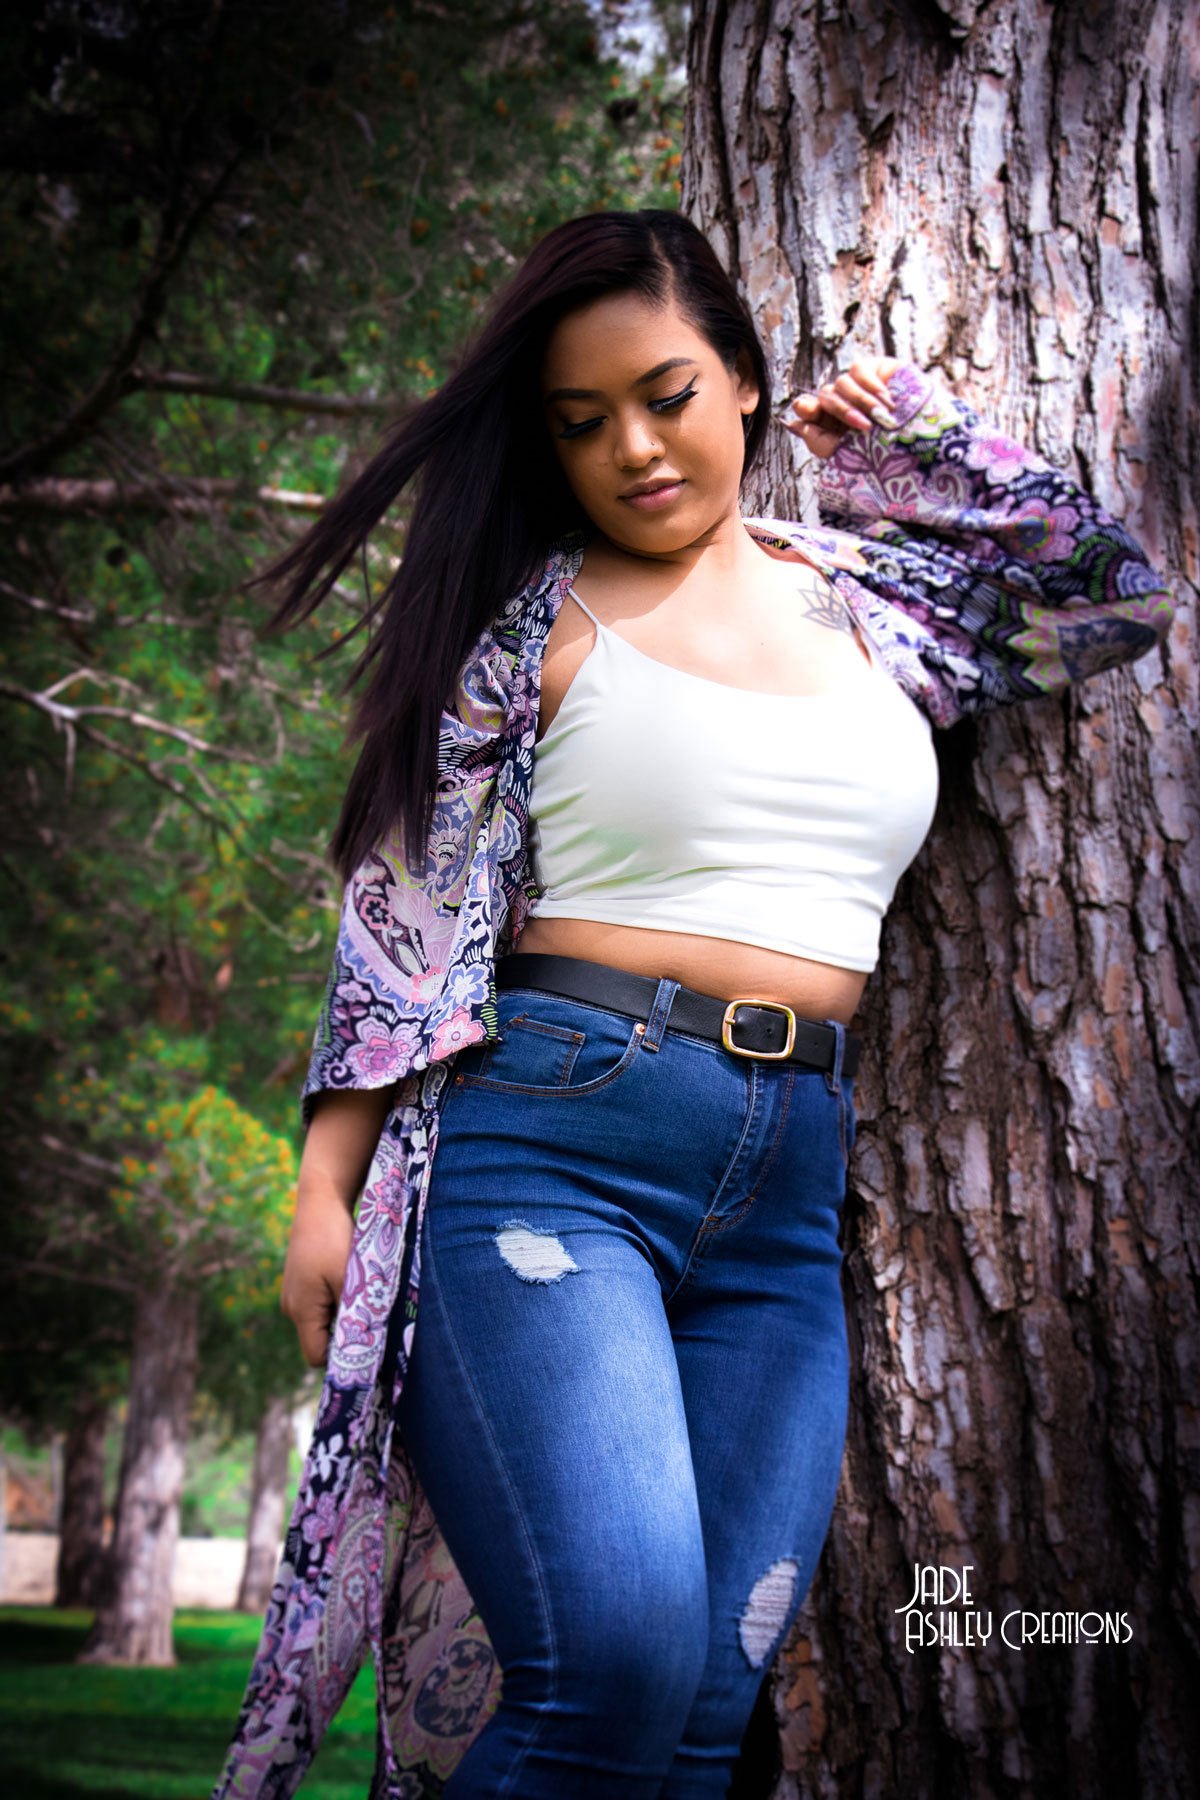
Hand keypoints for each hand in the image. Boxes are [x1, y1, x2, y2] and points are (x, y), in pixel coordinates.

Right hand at [280, 1187, 354, 1368]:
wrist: (321, 1199)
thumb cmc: (335, 1239)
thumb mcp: (350, 1278)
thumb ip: (354, 1314)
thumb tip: (366, 1346)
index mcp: (301, 1311)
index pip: (317, 1357)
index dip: (342, 1357)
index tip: (369, 1345)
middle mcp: (292, 1308)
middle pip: (320, 1340)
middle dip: (346, 1334)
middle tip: (373, 1316)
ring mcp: (295, 1294)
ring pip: (323, 1321)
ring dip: (344, 1314)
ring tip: (363, 1292)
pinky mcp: (302, 1282)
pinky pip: (322, 1304)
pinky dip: (339, 1299)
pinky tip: (352, 1280)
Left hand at [784, 356, 903, 460]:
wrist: (923, 449)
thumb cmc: (885, 458)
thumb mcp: (846, 456)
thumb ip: (817, 440)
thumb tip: (793, 423)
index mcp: (832, 425)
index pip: (808, 408)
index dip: (806, 407)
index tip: (808, 411)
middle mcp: (844, 403)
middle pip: (824, 395)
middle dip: (841, 411)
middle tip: (863, 427)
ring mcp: (860, 387)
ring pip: (840, 382)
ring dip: (859, 402)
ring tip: (880, 419)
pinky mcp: (877, 370)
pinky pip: (858, 369)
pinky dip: (870, 386)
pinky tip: (886, 402)